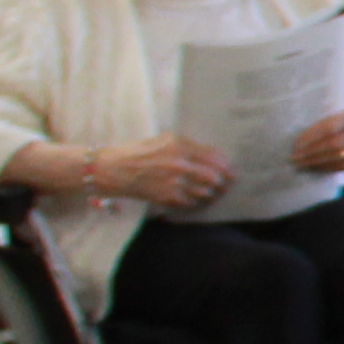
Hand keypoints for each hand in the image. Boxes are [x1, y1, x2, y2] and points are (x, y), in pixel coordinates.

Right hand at [79, 136, 229, 210]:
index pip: (215, 158)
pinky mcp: (167, 197)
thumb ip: (189, 146)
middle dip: (223, 183)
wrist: (112, 170)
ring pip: (205, 192)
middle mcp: (179, 164)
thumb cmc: (138, 152)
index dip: (227, 166)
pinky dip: (196, 202)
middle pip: (214, 177)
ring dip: (212, 194)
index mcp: (180, 146)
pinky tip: (195, 198)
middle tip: (226, 185)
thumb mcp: (164, 140)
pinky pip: (191, 202)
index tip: (231, 171)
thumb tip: (216, 156)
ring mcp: (173, 182)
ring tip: (213, 193)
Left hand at [288, 104, 343, 171]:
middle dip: (310, 153)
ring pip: (338, 158)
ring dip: (317, 163)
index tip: (295, 144)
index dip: (310, 137)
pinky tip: (317, 168)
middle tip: (294, 158)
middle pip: (332, 145)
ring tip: (302, 165)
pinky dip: (329, 168)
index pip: (329, 127)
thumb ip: (333, 121)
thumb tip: (304, 136)